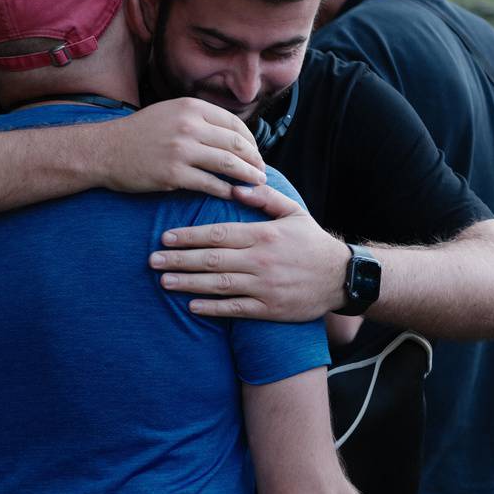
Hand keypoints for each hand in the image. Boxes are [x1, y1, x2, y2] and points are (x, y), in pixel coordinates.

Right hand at [102, 98, 265, 197]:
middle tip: (262, 172)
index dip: (251, 142)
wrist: (104, 151)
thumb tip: (230, 134)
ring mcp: (182, 150)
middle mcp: (189, 126)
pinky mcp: (174, 174)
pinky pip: (210, 184)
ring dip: (248, 176)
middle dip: (255, 160)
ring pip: (229, 164)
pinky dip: (226, 191)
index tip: (255, 154)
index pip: (234, 125)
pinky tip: (233, 195)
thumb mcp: (169, 113)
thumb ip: (198, 119)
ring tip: (257, 184)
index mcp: (191, 108)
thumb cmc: (137, 134)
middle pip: (237, 144)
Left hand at [149, 184, 349, 320]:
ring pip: (218, 284)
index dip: (189, 236)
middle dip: (179, 259)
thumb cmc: (312, 242)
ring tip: (163, 281)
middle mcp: (261, 260)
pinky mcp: (269, 309)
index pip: (219, 234)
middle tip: (152, 260)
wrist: (341, 278)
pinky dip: (212, 308)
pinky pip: (235, 309)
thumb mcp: (293, 212)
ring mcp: (264, 286)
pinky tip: (191, 305)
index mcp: (264, 235)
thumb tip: (237, 184)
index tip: (165, 237)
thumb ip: (264, 198)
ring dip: (188, 283)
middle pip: (212, 259)